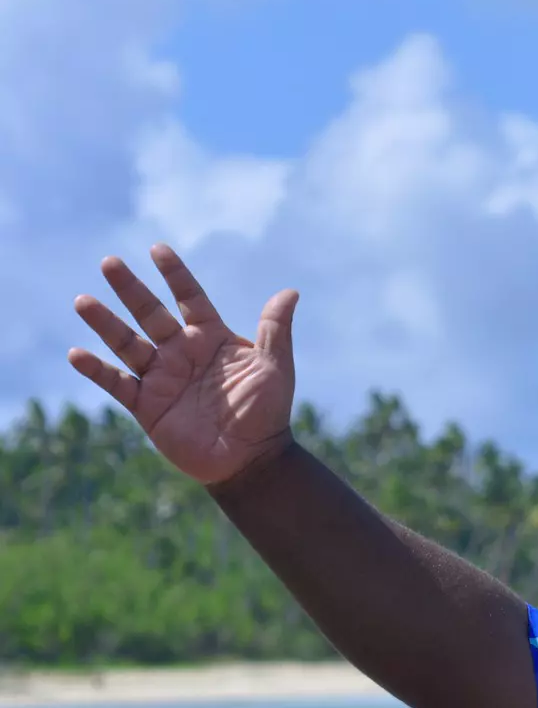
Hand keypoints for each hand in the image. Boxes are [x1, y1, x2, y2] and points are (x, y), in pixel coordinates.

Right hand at [68, 244, 299, 486]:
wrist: (251, 457)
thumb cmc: (267, 411)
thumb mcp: (275, 367)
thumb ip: (275, 330)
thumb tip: (291, 292)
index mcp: (211, 338)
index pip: (189, 298)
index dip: (175, 275)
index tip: (157, 250)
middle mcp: (182, 352)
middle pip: (150, 314)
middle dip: (131, 289)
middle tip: (110, 262)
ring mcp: (161, 377)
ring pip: (126, 343)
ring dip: (105, 323)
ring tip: (83, 301)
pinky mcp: (146, 405)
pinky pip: (116, 384)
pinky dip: (96, 370)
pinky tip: (77, 354)